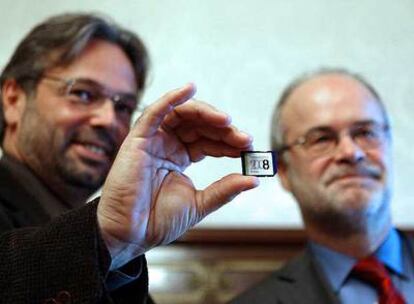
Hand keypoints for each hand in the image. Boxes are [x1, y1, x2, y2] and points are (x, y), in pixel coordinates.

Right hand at [97, 84, 258, 268]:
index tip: (248, 147)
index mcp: (180, 157)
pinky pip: (154, 112)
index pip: (208, 141)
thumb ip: (225, 189)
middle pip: (199, 125)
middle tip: (243, 138)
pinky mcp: (138, 139)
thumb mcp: (199, 203)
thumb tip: (254, 180)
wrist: (130, 234)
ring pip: (181, 114)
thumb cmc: (158, 221)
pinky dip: (171, 98)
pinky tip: (190, 89)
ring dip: (205, 113)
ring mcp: (153, 141)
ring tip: (226, 121)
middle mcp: (167, 145)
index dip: (228, 141)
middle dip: (223, 129)